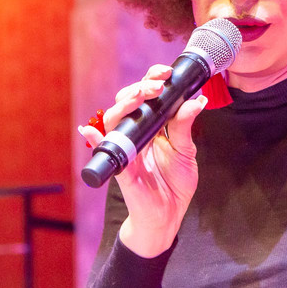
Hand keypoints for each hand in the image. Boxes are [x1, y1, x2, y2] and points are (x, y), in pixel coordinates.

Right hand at [78, 64, 206, 257]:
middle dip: (140, 88)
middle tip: (157, 84)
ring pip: (114, 121)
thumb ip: (185, 125)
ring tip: (138, 96)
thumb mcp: (186, 151)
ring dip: (124, 106)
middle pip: (128, 102)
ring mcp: (126, 149)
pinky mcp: (123, 169)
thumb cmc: (174, 183)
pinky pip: (106, 152)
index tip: (166, 72)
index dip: (151, 80)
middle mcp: (135, 134)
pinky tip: (90, 131)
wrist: (169, 215)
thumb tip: (196, 100)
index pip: (145, 96)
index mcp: (151, 126)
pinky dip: (96, 140)